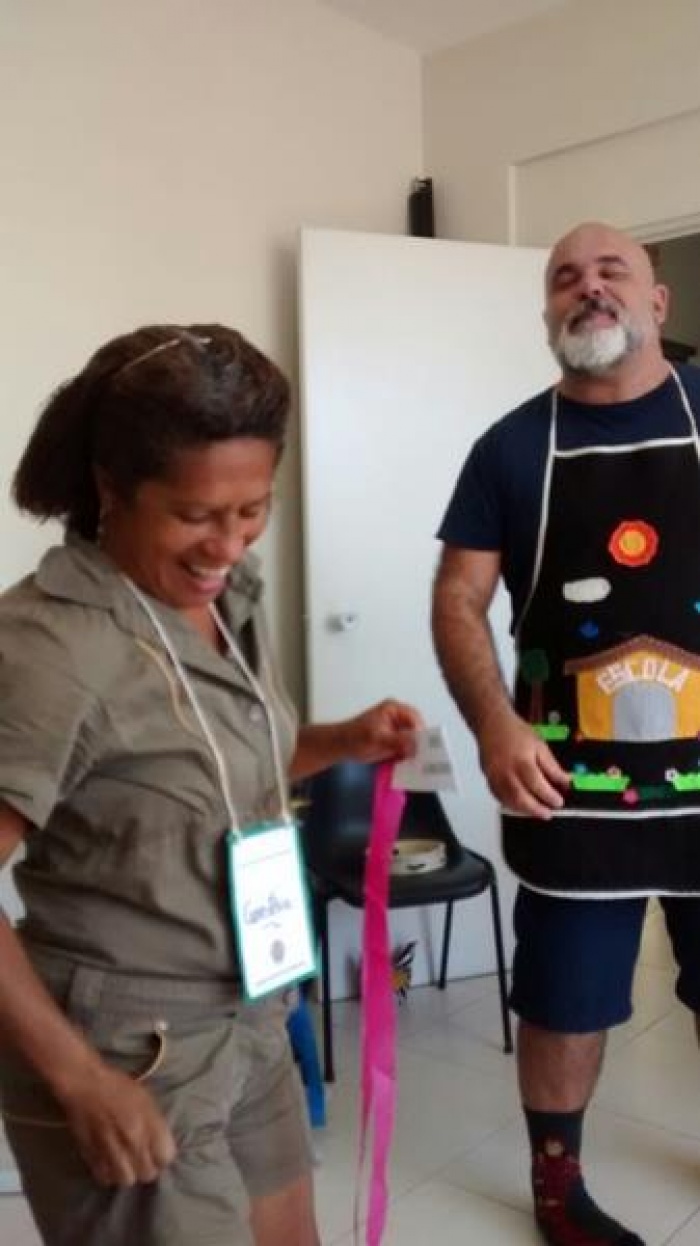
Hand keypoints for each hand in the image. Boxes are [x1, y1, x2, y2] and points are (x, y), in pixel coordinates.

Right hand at [59, 1062, 176, 1186]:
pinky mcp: (91, 1157)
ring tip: (126, 1163)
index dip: (164, 1156)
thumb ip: (156, 1125)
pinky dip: (109, 1175)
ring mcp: (111, 1151)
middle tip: (143, 1158)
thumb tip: (162, 1147)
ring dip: (129, 1173)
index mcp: (148, 1123)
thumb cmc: (118, 1087)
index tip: (159, 1152)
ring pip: (127, 1180)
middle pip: (148, 1173)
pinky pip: (105, 1178)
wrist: (85, 1085)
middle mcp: (131, 1141)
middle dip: (148, 1167)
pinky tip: (110, 1164)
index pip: (166, 1157)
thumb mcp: (146, 1099)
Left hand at [342, 699, 422, 763]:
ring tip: (418, 763)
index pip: (415, 719)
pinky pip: (408, 748)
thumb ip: (397, 740)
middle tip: (424, 757)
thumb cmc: (355, 737)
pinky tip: (410, 765)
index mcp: (395, 709)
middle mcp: (399, 717)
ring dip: (415, 751)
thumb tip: (416, 744)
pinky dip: (409, 756)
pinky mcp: (396, 741)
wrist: (341, 745)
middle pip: (417, 729)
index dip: (421, 733)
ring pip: (414, 740)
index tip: (424, 747)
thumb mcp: (377, 738)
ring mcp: (398, 729)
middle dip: (420, 743)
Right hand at [478, 710, 568, 818]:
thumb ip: (552, 767)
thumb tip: (566, 782)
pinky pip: (499, 797)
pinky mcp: (488, 779)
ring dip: (524, 810)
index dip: (549, 796)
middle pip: (521, 798)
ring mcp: (495, 777)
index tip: (559, 801)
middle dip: (536, 809)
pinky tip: (520, 805)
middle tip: (547, 813)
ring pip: (509, 801)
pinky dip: (510, 804)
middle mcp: (506, 772)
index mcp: (522, 762)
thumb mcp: (540, 745)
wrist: (492, 724)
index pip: (537, 785)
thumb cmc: (515, 732)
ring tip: (536, 811)